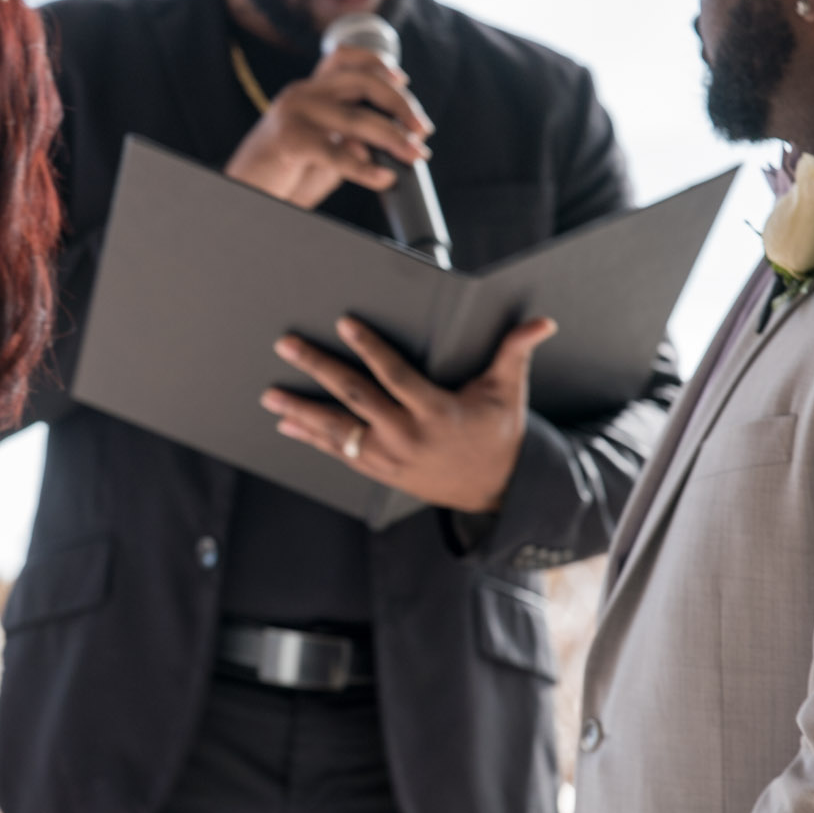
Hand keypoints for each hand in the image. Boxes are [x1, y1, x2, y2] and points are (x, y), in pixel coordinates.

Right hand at [225, 45, 432, 209]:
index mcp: (308, 91)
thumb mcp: (320, 153)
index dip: (378, 64)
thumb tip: (386, 143)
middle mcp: (302, 94)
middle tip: (423, 129)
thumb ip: (348, 142)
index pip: (345, 58)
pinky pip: (338, 152)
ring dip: (394, 138)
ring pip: (357, 118)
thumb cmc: (280, 175)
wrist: (241, 192)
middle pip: (363, 82)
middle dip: (401, 104)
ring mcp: (294, 113)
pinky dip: (366, 168)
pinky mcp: (290, 140)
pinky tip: (383, 178)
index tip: (404, 81)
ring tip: (415, 155)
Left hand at [261, 314, 556, 512]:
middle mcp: (407, 436)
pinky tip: (286, 425)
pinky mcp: (380, 470)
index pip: (394, 375)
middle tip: (287, 346)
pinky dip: (311, 438)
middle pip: (354, 398)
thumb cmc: (498, 433)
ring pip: (337, 430)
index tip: (344, 324)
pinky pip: (338, 452)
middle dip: (317, 369)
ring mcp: (389, 457)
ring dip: (300, 410)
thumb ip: (516, 352)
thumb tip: (544, 322)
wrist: (495, 490)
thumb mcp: (509, 391)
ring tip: (270, 395)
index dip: (368, 348)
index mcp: (436, 412)